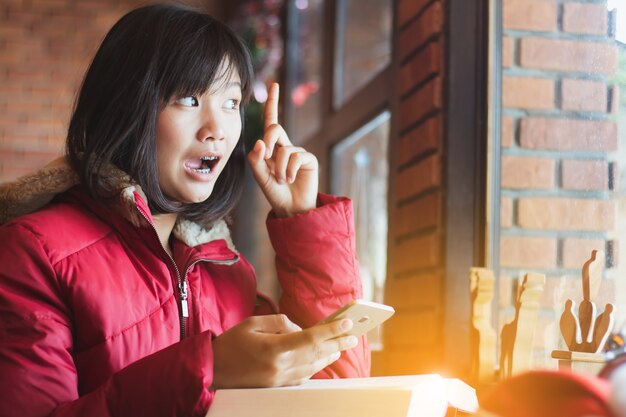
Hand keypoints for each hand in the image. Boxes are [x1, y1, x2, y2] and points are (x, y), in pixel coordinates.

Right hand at [211, 314, 357, 388]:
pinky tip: (321, 360)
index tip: (347, 323)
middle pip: (317, 354)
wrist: (212, 370)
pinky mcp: (277, 387)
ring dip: (329, 356)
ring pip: (313, 367)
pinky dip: (315, 367)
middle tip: (353, 336)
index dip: (332, 330)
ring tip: (341, 346)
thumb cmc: (230, 344)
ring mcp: (280, 380)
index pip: (311, 338)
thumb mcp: (252, 323)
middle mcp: (281, 367)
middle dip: (338, 343)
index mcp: (274, 349)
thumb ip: (280, 322)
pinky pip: (303, 376)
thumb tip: (299, 327)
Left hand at [247, 83, 318, 217]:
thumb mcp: (259, 176)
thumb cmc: (274, 192)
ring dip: (277, 168)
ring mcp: (298, 152)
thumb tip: (260, 141)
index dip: (272, 103)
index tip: (274, 84)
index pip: (271, 120)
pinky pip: (295, 156)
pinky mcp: (309, 160)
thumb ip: (255, 160)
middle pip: (275, 129)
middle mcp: (286, 146)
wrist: (290, 208)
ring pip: (283, 149)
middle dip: (268, 143)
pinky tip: (290, 179)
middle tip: (266, 159)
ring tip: (280, 180)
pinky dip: (288, 170)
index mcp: (272, 147)